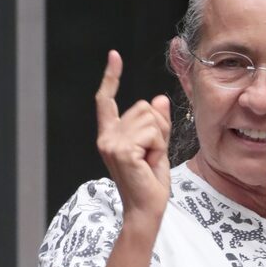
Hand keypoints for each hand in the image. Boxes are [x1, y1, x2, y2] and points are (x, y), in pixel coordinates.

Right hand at [95, 50, 171, 222]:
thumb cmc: (150, 184)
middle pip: (143, 106)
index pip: (106, 100)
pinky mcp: (122, 150)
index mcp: (110, 135)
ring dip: (159, 139)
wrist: (146, 210)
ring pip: (150, 118)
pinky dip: (158, 147)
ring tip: (150, 161)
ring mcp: (111, 143)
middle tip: (152, 155)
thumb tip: (159, 99)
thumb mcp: (157, 148)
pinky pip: (153, 133)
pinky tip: (149, 164)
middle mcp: (106, 137)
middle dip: (158, 128)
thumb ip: (157, 124)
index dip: (111, 76)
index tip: (114, 56)